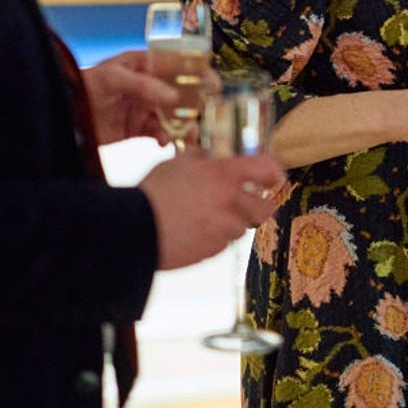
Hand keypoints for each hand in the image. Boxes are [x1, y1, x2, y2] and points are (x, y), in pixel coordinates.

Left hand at [84, 49, 217, 145]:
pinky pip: (162, 133)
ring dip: (185, 126)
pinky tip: (167, 144)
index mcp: (148, 64)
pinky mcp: (140, 128)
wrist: (64, 115)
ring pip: (175, 116)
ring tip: (189, 137)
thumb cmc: (87, 85)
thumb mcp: (114, 77)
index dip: (199, 74)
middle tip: (209, 117)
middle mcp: (152, 85)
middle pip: (183, 93)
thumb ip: (144, 85)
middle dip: (197, 105)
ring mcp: (147, 107)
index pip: (180, 66)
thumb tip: (174, 97)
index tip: (214, 85)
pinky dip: (169, 139)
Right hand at [139, 149, 284, 269]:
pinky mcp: (211, 252)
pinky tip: (196, 229)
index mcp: (225, 175)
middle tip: (252, 201)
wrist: (133, 232)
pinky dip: (215, 237)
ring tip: (210, 214)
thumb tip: (213, 154)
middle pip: (266, 209)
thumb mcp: (179, 162)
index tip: (273, 175)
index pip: (267, 170)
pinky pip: (222, 243)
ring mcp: (222, 231)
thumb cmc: (155, 192)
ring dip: (233, 221)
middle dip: (262, 205)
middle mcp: (230, 204)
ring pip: (242, 227)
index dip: (274, 172)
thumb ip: (203, 156)